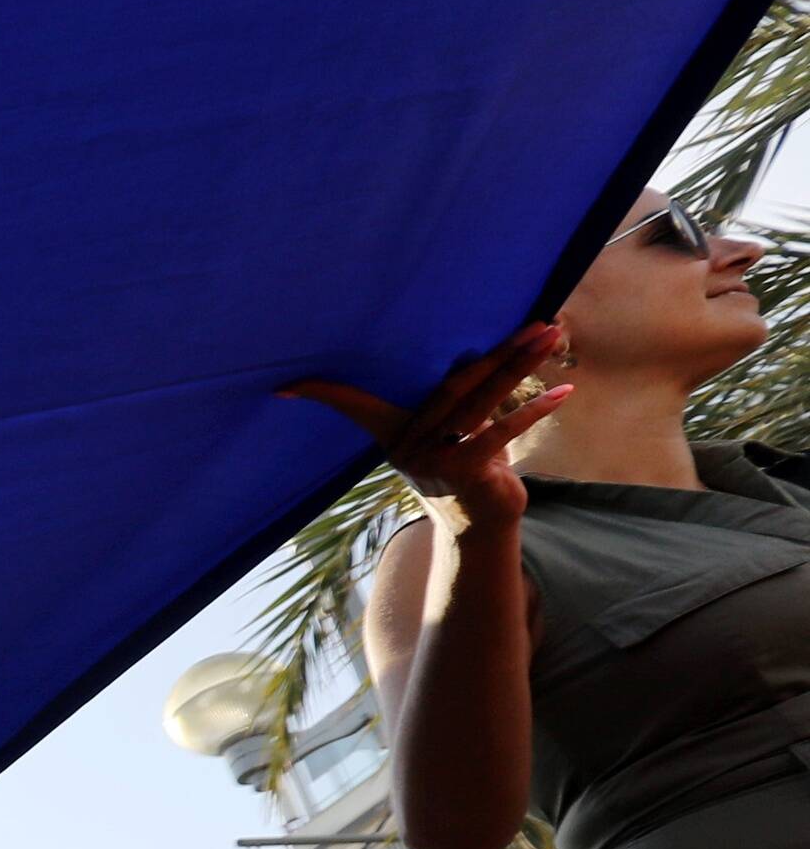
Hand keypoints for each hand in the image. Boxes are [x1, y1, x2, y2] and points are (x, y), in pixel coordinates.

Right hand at [285, 320, 566, 533]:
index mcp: (394, 434)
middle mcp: (407, 446)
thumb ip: (460, 399)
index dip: (322, 394)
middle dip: (496, 350)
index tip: (286, 387)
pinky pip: (499, 432)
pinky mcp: (464, 472)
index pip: (352, 406)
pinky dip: (534, 410)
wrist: (480, 526)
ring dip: (521, 365)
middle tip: (535, 321)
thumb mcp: (456, 432)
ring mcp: (433, 460)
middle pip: (452, 384)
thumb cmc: (469, 469)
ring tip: (551, 336)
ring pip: (479, 401)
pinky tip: (562, 391)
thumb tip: (474, 354)